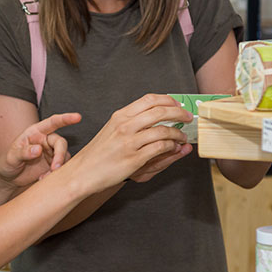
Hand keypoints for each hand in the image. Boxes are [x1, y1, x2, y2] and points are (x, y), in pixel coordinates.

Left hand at [0, 113, 79, 189]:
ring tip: (44, 176)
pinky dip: (54, 174)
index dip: (66, 119)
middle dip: (60, 155)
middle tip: (55, 168)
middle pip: (61, 143)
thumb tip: (38, 149)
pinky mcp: (53, 164)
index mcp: (36, 132)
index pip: (52, 122)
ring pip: (64, 156)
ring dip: (58, 167)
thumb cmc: (8, 162)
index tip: (77, 117)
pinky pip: (61, 167)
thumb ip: (24, 152)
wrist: (9, 178)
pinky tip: (43, 179)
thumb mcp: (11, 157)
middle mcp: (46, 140)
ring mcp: (51, 152)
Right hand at [66, 94, 191, 193]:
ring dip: (177, 133)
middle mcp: (125, 125)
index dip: (168, 100)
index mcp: (120, 115)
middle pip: (160, 111)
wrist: (83, 172)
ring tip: (182, 137)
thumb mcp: (112, 129)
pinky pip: (160, 147)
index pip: (149, 100)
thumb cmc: (99, 152)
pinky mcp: (134, 158)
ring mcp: (129, 142)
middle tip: (187, 117)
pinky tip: (173, 147)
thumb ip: (133, 121)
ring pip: (163, 130)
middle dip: (179, 113)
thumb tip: (159, 115)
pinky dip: (171, 146)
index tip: (177, 104)